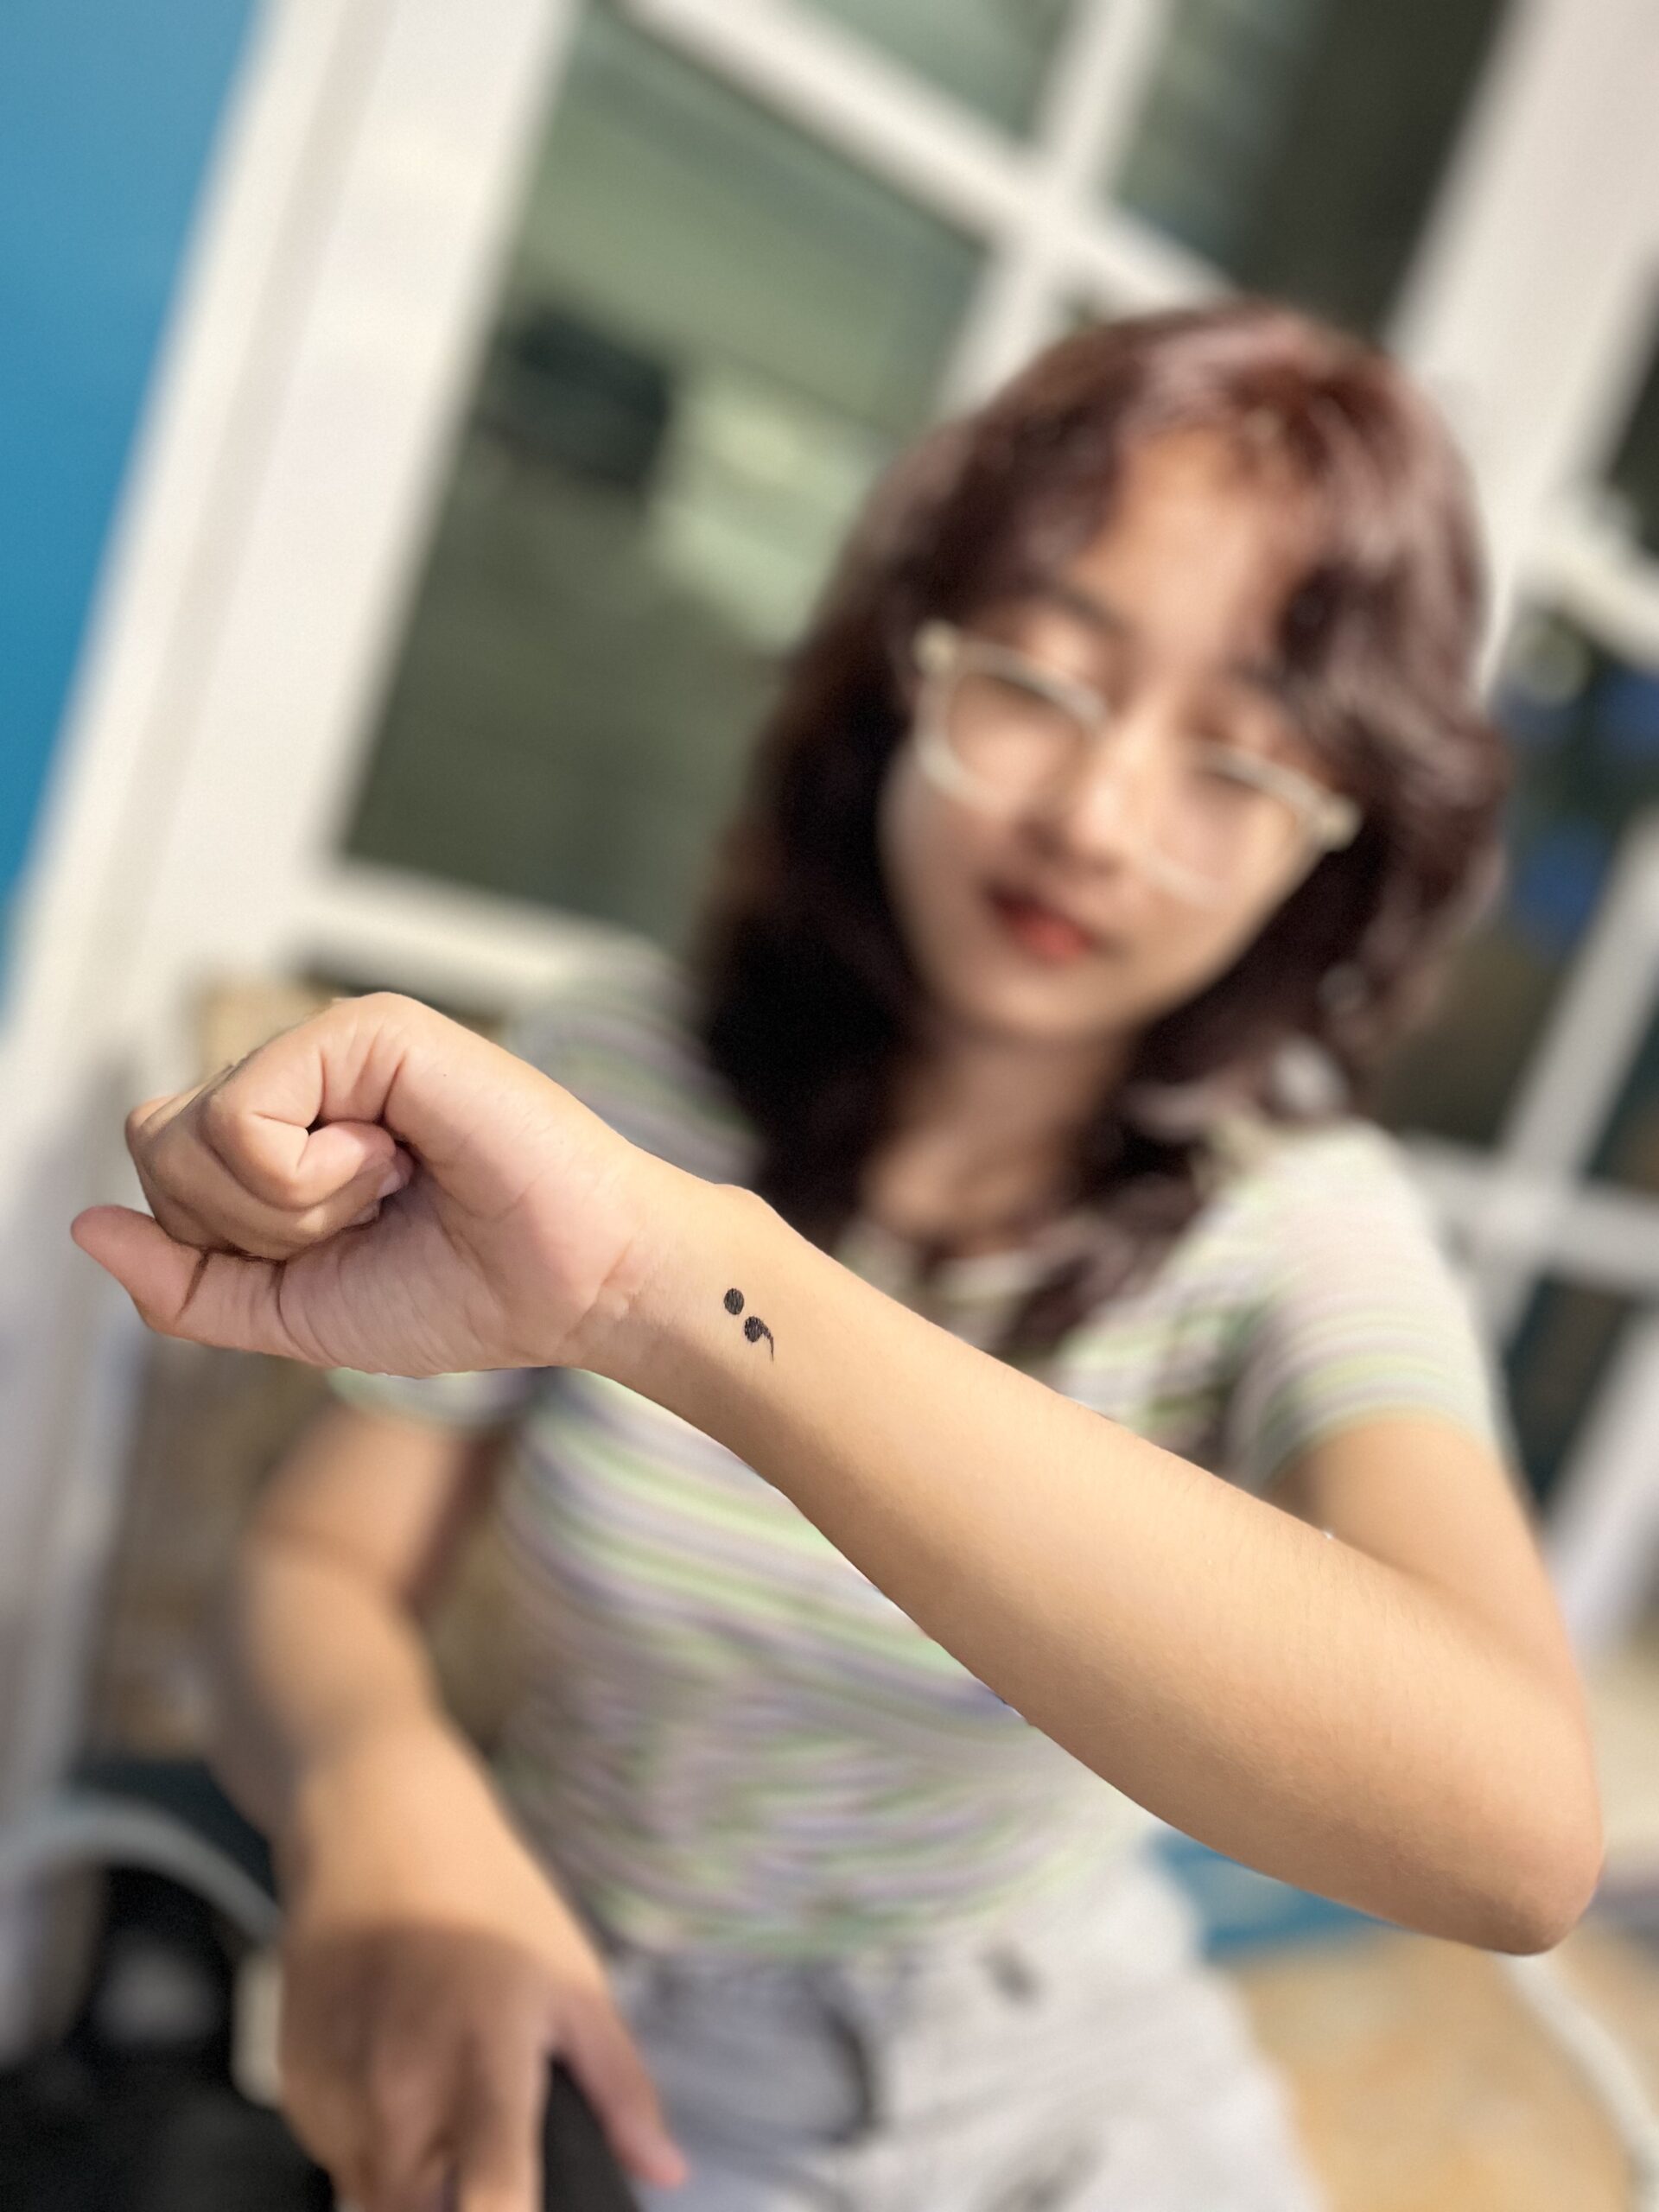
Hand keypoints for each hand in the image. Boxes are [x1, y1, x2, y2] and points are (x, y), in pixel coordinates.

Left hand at [70, 992, 681, 1377]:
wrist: (575, 1288)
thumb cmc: (460, 1296)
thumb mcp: (290, 1314)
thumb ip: (183, 1283)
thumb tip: (79, 1227)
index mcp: (282, 1127)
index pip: (160, 1164)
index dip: (221, 1239)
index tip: (339, 1246)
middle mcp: (301, 1072)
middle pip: (156, 1144)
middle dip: (249, 1227)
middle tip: (367, 1219)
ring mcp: (335, 1042)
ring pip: (189, 1132)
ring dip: (286, 1206)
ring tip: (389, 1187)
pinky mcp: (370, 1029)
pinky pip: (244, 1115)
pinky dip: (309, 1177)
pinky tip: (396, 1160)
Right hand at [279, 1725, 687, 2210]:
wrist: (376, 1827)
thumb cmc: (492, 1902)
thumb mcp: (575, 1980)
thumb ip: (620, 2086)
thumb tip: (666, 2169)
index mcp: (484, 2068)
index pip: (491, 2207)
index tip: (523, 2210)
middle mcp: (401, 2095)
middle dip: (456, 2206)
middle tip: (486, 2153)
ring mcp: (337, 2093)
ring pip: (371, 2195)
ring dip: (409, 2180)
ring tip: (440, 2106)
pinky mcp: (292, 2085)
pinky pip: (332, 2154)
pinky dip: (365, 2143)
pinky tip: (391, 2080)